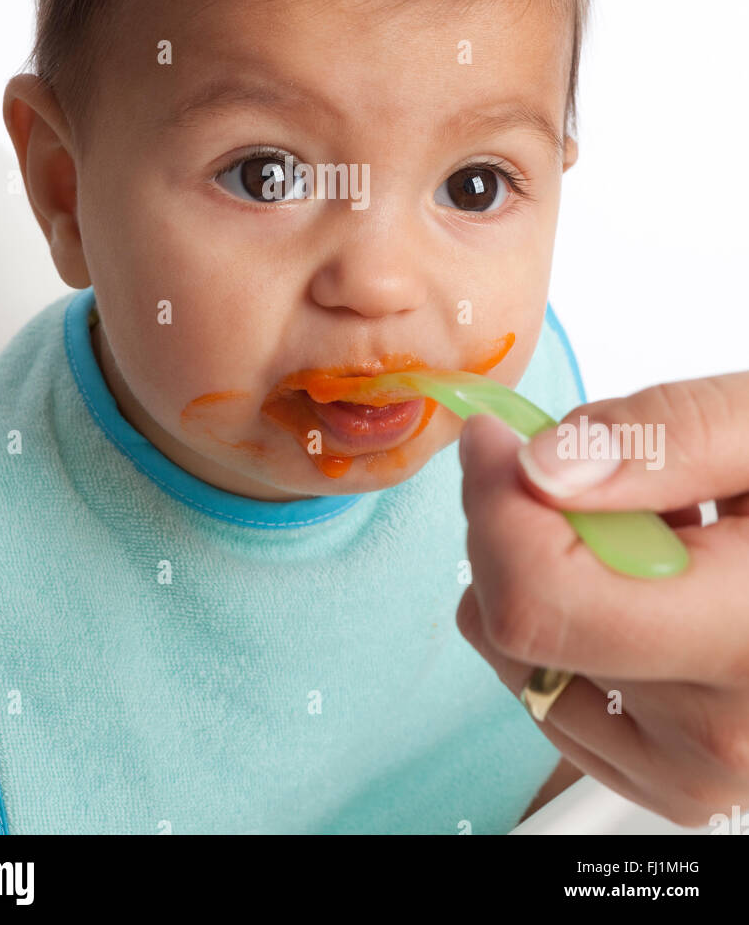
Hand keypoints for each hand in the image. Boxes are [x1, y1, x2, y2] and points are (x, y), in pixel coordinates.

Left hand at [456, 372, 748, 827]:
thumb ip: (666, 436)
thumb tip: (543, 469)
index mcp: (745, 639)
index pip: (542, 596)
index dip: (497, 502)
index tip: (498, 440)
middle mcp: (714, 734)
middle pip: (516, 626)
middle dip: (521, 525)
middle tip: (591, 473)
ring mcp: (687, 774)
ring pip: (517, 663)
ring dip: (542, 577)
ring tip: (644, 536)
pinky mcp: (666, 784)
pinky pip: (549, 698)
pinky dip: (566, 630)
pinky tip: (643, 591)